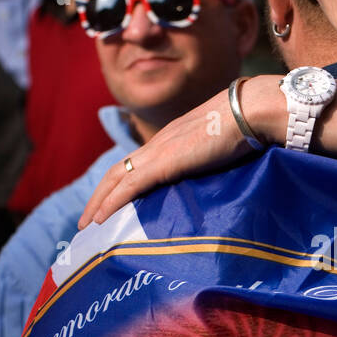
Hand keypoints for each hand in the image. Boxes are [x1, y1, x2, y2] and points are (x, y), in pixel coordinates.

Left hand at [77, 82, 275, 228]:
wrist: (250, 111)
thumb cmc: (246, 128)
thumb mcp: (222, 149)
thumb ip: (211, 162)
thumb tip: (217, 183)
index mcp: (171, 140)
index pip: (136, 164)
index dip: (120, 185)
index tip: (111, 205)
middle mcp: (159, 143)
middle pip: (118, 172)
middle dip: (100, 197)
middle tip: (88, 222)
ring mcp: (159, 151)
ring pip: (116, 179)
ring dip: (98, 203)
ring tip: (87, 226)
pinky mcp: (163, 162)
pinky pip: (129, 186)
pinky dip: (111, 203)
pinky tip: (100, 220)